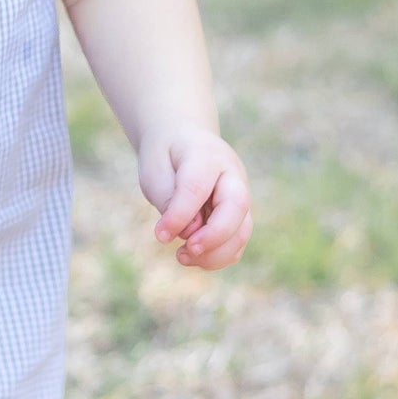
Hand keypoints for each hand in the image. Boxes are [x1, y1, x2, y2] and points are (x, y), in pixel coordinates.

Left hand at [138, 125, 251, 270]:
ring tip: (182, 256)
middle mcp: (232, 175)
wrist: (184, 141)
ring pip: (242, 230)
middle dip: (213, 236)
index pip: (196, 187)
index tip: (160, 235)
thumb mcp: (155, 170)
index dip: (179, 215)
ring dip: (215, 253)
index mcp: (206, 155)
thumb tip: (190, 231)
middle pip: (236, 207)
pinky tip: (193, 257)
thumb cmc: (167, 158)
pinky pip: (237, 242)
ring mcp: (241, 195)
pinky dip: (218, 257)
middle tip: (184, 251)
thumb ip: (169, 198)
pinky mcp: (240, 215)